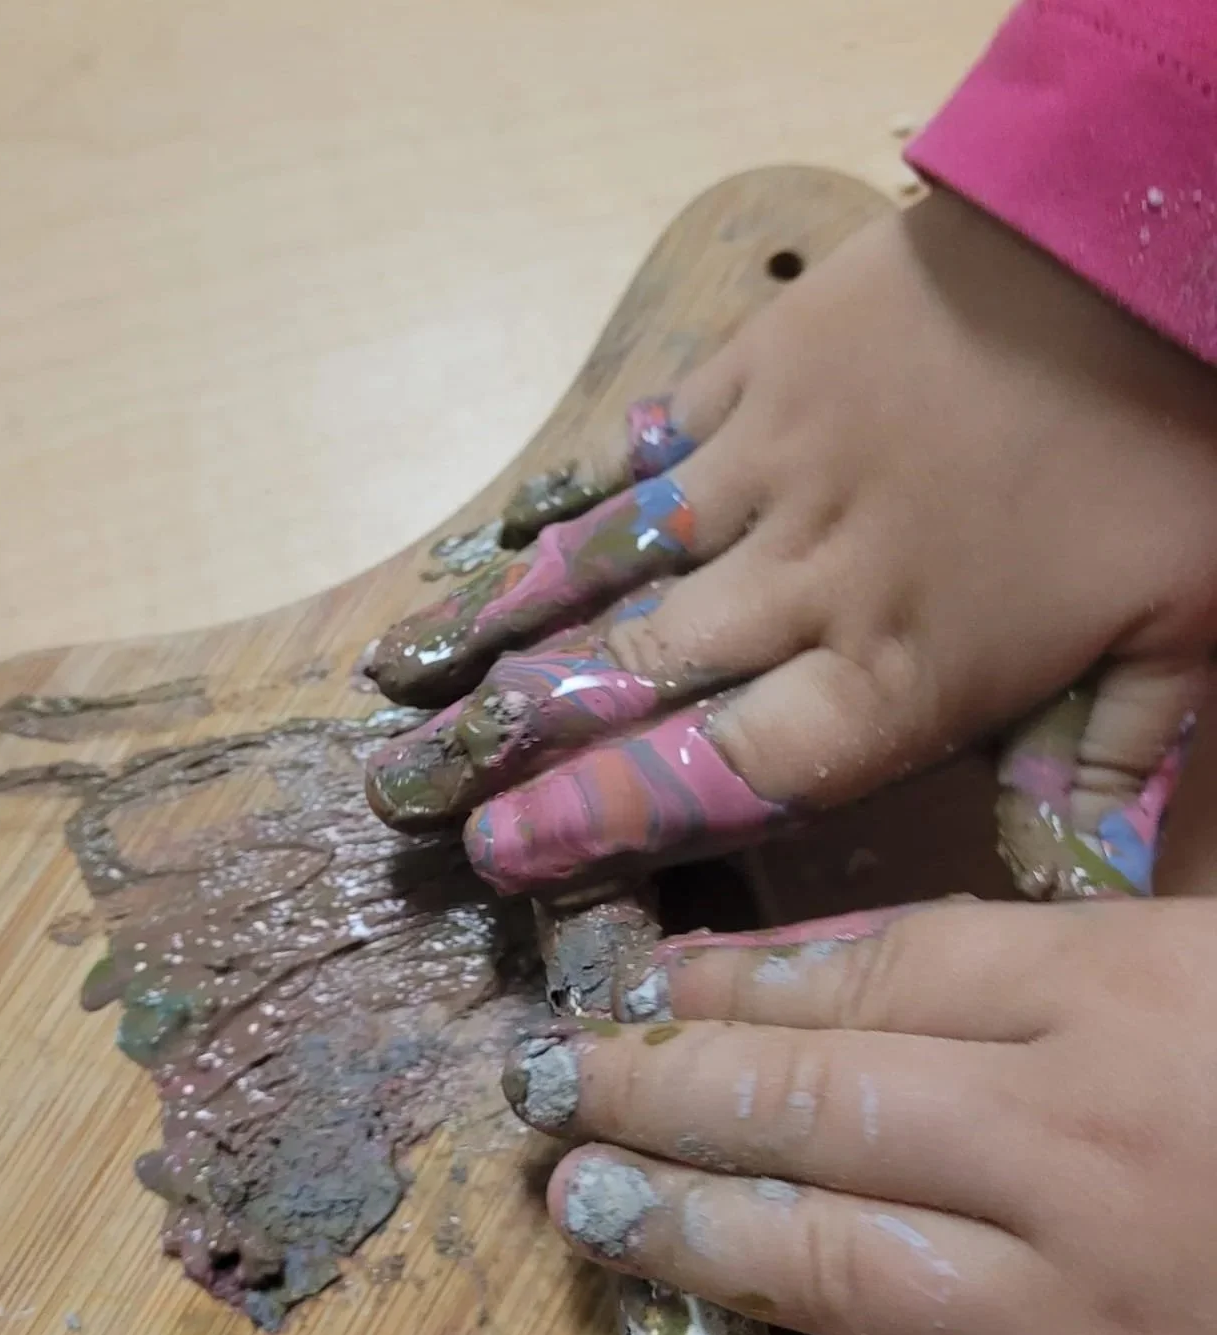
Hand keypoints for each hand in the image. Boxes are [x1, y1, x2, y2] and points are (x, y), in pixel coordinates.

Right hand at [365, 189, 1216, 895]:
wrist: (1151, 235)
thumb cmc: (1175, 445)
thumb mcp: (1182, 635)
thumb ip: (1102, 767)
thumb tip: (1071, 895)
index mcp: (901, 669)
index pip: (725, 770)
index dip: (602, 816)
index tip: (499, 852)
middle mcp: (806, 583)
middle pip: (633, 678)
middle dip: (506, 741)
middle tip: (399, 787)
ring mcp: (769, 469)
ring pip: (611, 566)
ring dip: (501, 626)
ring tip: (400, 675)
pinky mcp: (759, 373)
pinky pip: (645, 450)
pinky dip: (571, 497)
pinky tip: (501, 533)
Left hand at [501, 897, 1216, 1334]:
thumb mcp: (1209, 966)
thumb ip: (1026, 956)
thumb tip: (813, 969)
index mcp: (1129, 1007)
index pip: (869, 972)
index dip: (729, 977)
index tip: (633, 984)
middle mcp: (1093, 1161)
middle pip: (813, 1106)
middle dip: (654, 1092)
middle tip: (546, 1085)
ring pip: (836, 1268)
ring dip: (687, 1234)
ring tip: (580, 1204)